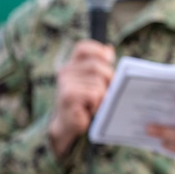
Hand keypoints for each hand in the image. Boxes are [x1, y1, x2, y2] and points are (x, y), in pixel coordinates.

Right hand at [48, 40, 114, 157]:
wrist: (68, 125)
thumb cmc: (84, 103)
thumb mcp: (92, 83)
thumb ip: (99, 66)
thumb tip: (109, 49)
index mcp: (72, 65)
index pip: (83, 48)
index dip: (98, 51)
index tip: (109, 60)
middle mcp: (66, 71)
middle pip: (98, 66)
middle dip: (109, 80)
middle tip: (105, 92)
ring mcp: (65, 83)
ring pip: (99, 83)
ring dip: (102, 96)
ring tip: (93, 104)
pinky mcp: (69, 96)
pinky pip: (95, 94)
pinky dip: (97, 104)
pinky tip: (89, 110)